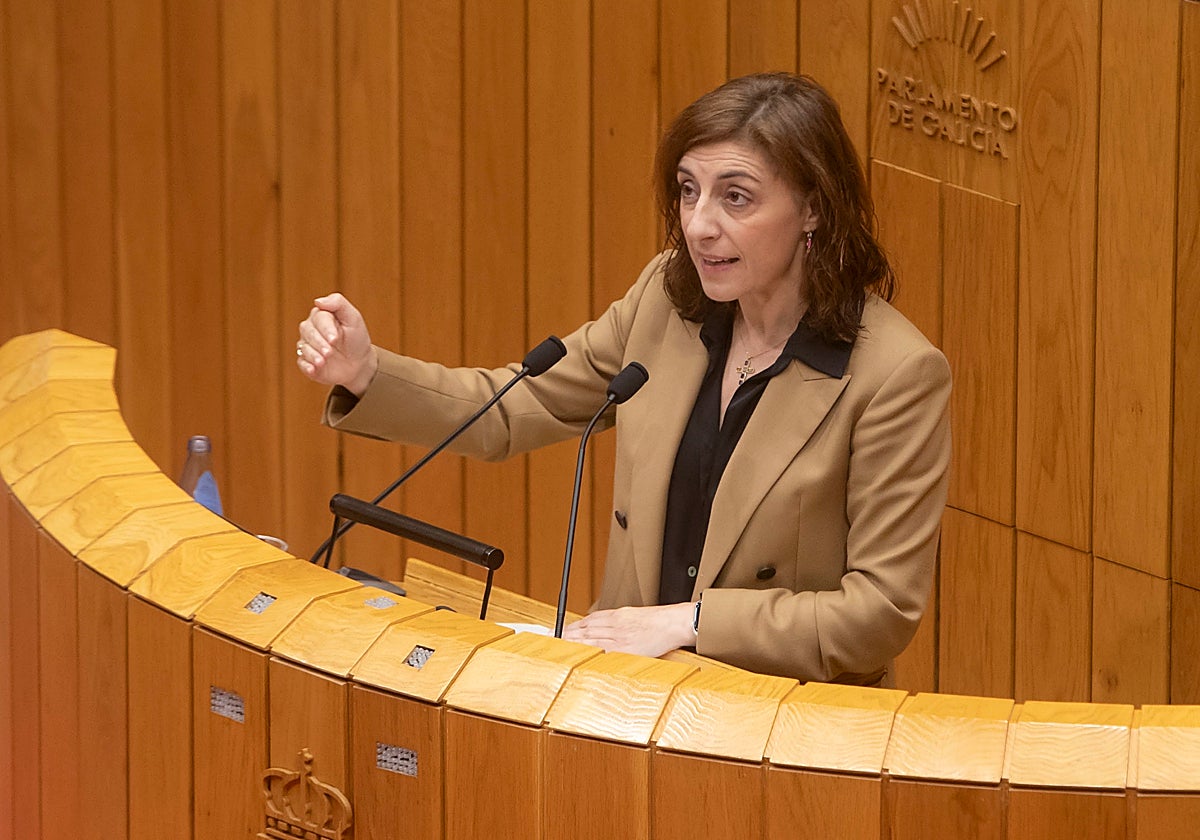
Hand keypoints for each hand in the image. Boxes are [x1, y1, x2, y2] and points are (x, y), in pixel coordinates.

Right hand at [296, 293, 377, 395]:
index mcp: (321, 316)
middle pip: (307, 331)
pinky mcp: (307, 362)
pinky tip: (313, 369)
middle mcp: (311, 329)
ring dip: (312, 355)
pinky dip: (306, 366)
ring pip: (303, 347)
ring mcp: (307, 346)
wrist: (359, 363)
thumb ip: (338, 304)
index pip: (319, 318)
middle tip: (330, 352)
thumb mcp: (353, 318)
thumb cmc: (356, 338)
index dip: (326, 329)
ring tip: (323, 362)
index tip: (335, 339)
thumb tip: (318, 301)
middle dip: (319, 342)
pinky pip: (301, 363)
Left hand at [563, 602, 694, 657]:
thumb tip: (599, 628)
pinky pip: (602, 650)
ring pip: (590, 639)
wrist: (672, 622)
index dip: (571, 626)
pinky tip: (579, 656)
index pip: (587, 621)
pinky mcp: (625, 648)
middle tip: (551, 641)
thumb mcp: (631, 615)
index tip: (559, 631)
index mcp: (615, 615)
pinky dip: (589, 652)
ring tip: (559, 648)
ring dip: (572, 643)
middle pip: (584, 630)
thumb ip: (615, 621)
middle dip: (566, 635)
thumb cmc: (656, 621)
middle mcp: (614, 624)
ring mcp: (619, 637)